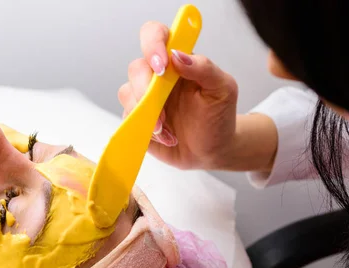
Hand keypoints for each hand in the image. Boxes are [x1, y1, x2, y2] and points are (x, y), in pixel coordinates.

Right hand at [118, 21, 238, 169]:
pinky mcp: (138, 118)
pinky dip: (147, 131)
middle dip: (145, 90)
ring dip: (146, 113)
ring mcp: (145, 97)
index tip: (161, 66)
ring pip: (126, 93)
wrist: (213, 150)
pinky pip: (129, 119)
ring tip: (167, 130)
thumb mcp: (222, 89)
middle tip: (162, 111)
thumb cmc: (218, 116)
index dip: (153, 45)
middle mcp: (157, 75)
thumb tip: (177, 55)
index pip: (155, 35)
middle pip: (136, 68)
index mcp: (177, 60)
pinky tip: (167, 138)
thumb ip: (204, 68)